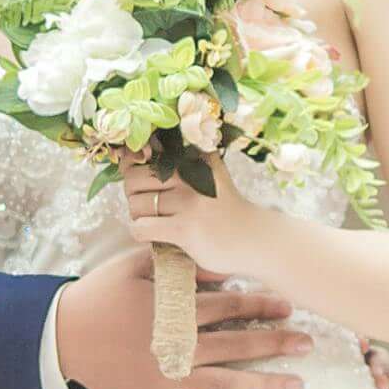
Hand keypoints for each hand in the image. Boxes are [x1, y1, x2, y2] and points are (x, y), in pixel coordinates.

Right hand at [54, 255, 311, 388]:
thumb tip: (219, 267)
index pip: (229, 307)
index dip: (262, 306)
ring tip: (295, 386)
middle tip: (307, 344)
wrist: (57, 336)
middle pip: (237, 345)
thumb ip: (177, 265)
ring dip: (262, 384)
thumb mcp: (133, 266)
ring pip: (223, 383)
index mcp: (174, 311)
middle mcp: (177, 346)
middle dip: (275, 343)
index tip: (289, 306)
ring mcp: (166, 378)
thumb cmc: (97, 296)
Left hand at [115, 162, 262, 276]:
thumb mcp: (208, 174)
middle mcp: (189, 174)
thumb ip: (182, 161)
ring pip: (136, 205)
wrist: (255, 238)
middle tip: (148, 206)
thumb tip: (133, 155)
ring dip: (139, 216)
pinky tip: (153, 235)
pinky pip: (141, 228)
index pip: (146, 150)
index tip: (140, 177)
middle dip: (134, 194)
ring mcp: (186, 201)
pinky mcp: (183, 228)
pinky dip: (140, 232)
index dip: (133, 164)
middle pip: (133, 178)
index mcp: (192, 157)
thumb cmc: (225, 209)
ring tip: (156, 221)